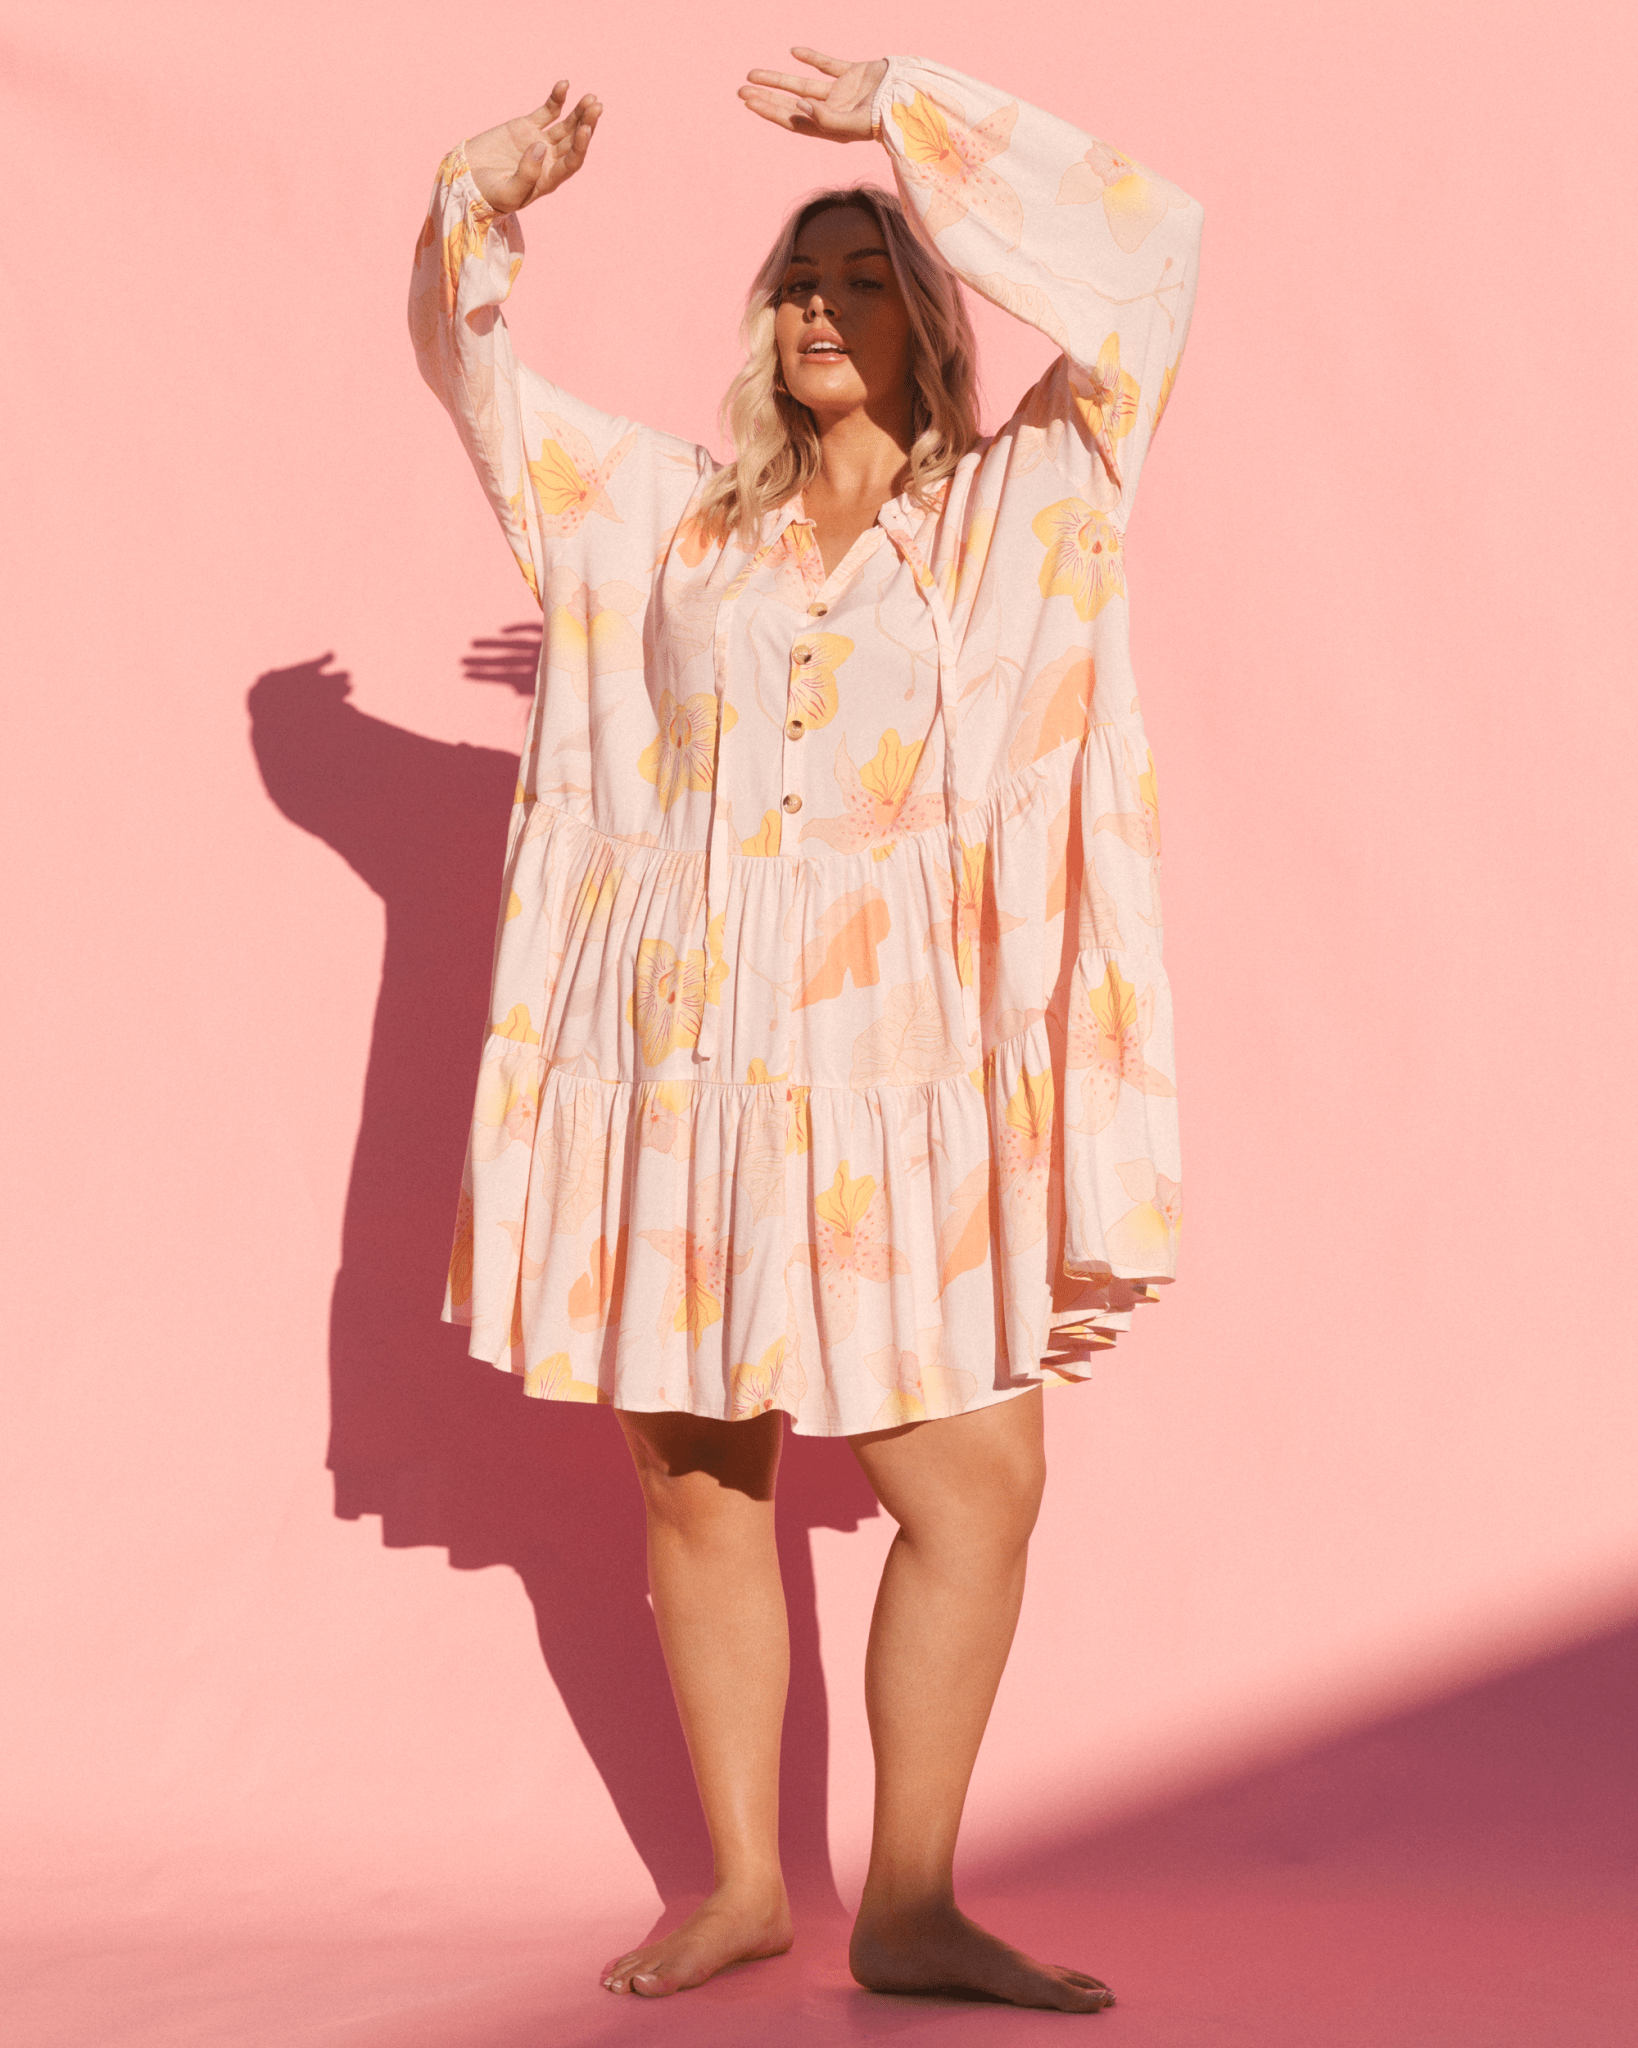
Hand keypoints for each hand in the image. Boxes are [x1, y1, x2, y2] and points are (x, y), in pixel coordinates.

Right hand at [464, 82, 600, 212]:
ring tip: (590, 98)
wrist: (467, 178)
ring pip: (565, 125)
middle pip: (573, 140)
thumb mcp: (508, 192)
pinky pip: (547, 111)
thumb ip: (526, 174)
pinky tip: (564, 85)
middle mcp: (549, 160)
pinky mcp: (528, 126)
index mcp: (548, 179)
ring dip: (578, 112)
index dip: (581, 145)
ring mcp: (540, 141)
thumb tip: (540, 146)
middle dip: (586, 123)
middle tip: (595, 106)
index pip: (572, 161)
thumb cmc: (488, 192)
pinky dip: (556, 99)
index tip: (586, 128)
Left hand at [739, 48, 886, 141]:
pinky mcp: (854, 75)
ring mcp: (843, 93)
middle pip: (791, 105)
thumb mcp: (854, 124)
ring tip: (753, 75)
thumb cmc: (887, 120)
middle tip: (741, 91)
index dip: (769, 111)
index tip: (749, 102)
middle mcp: (833, 112)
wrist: (916, 101)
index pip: (792, 120)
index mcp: (830, 128)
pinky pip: (827, 65)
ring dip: (778, 80)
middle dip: (766, 98)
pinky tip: (794, 52)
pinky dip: (812, 58)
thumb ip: (825, 119)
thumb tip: (798, 106)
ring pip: (803, 85)